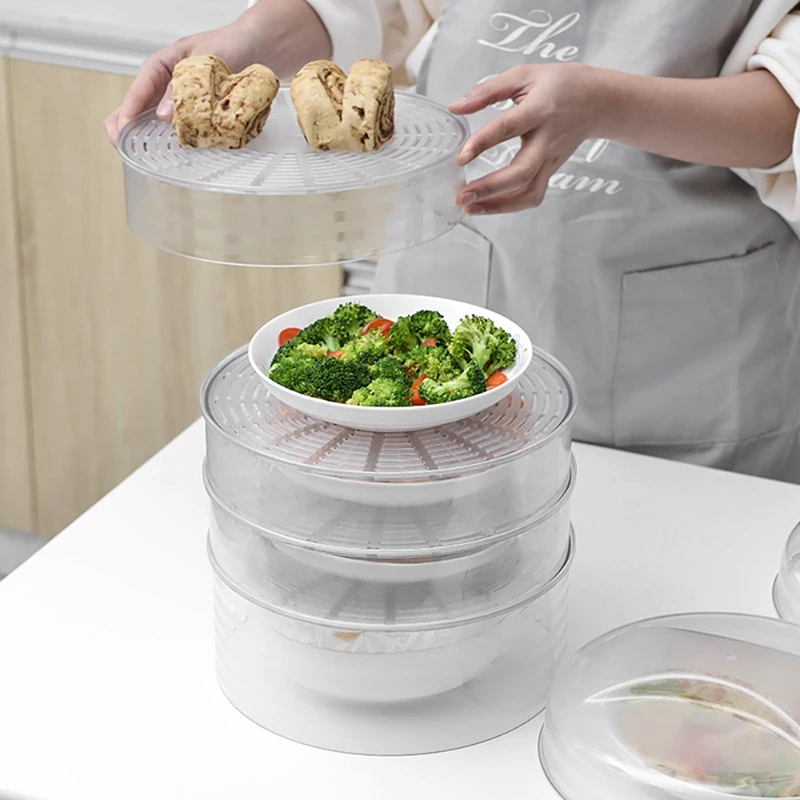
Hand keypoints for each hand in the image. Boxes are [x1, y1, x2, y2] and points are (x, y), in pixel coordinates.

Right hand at [104, 0, 331, 145]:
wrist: (258, 47)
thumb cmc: (230, 44)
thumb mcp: (204, 59)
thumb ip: (183, 86)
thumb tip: (162, 114)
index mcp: (162, 66)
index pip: (138, 89)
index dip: (128, 110)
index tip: (123, 129)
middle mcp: (166, 86)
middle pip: (136, 108)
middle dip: (126, 128)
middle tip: (125, 149)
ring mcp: (179, 101)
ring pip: (153, 122)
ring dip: (146, 139)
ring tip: (141, 157)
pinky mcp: (195, 115)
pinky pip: (179, 130)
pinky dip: (173, 142)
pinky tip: (170, 155)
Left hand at [449, 63, 604, 214]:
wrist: (597, 101)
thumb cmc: (560, 85)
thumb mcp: (523, 75)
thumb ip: (487, 90)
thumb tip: (456, 106)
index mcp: (539, 110)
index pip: (508, 128)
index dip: (482, 143)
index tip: (460, 158)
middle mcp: (547, 139)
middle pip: (521, 172)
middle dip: (489, 188)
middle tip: (462, 196)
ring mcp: (551, 160)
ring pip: (529, 192)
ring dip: (499, 206)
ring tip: (471, 208)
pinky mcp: (551, 171)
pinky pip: (532, 195)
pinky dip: (510, 206)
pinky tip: (488, 206)